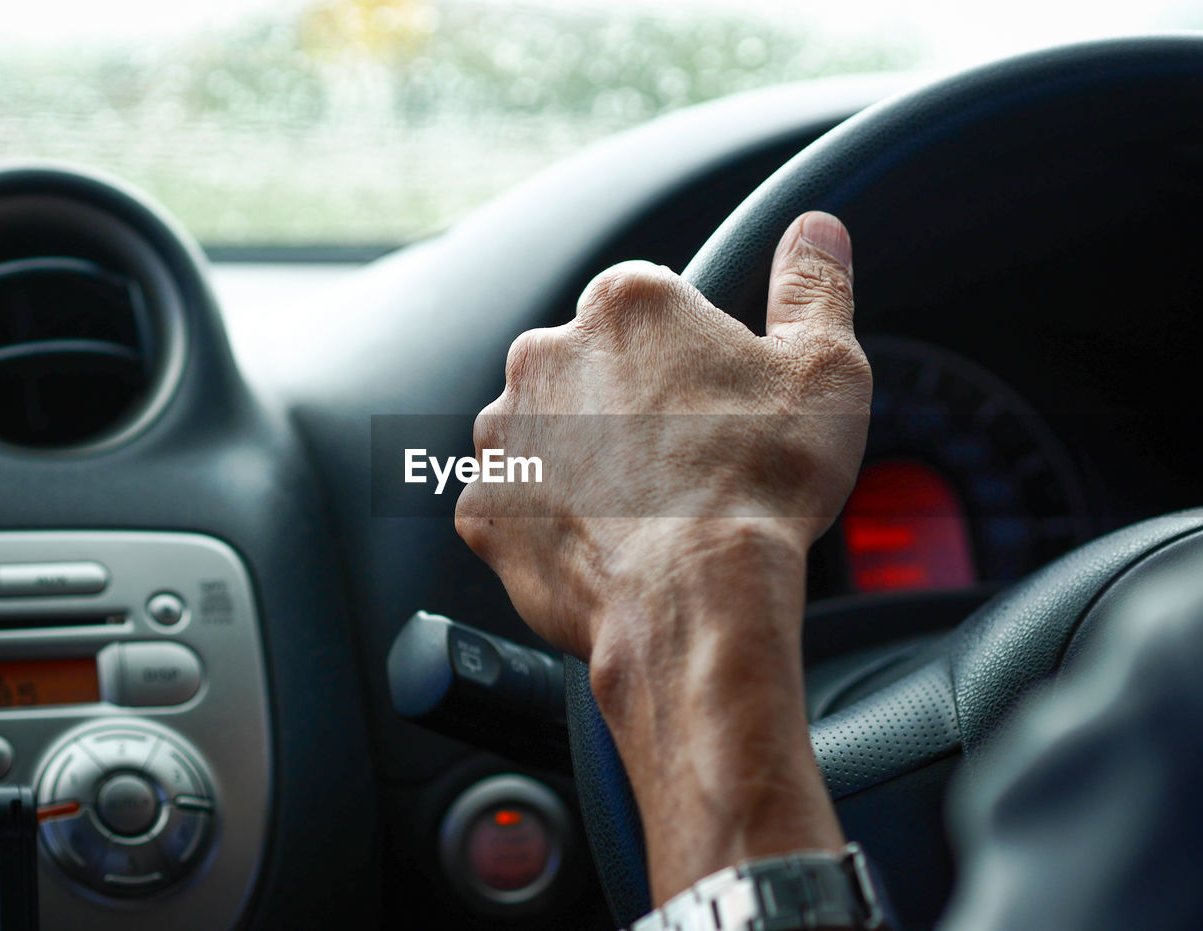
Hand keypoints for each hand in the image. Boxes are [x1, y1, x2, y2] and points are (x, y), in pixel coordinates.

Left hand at [456, 211, 869, 902]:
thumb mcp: (823, 370)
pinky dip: (548, 520)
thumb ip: (813, 285)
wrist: (697, 597)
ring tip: (643, 509)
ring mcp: (504, 434)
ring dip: (580, 459)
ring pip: (545, 434)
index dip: (683, 354)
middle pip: (587, 368)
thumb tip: (815, 230)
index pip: (644, 308)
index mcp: (623, 307)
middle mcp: (545, 355)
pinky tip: (603, 544)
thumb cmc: (759, 482)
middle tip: (681, 460)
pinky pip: (514, 503)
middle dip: (625, 405)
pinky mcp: (484, 506)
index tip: (709, 398)